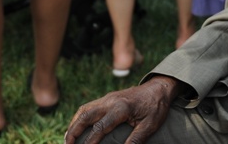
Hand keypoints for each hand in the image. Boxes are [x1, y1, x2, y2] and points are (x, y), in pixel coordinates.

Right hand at [64, 77, 179, 143]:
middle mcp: (110, 101)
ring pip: (84, 109)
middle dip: (73, 131)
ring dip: (74, 123)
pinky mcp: (107, 98)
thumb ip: (136, 140)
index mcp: (121, 108)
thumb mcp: (150, 126)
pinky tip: (77, 126)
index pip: (100, 127)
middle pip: (85, 115)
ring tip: (68, 139)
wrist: (159, 88)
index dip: (90, 141)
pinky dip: (79, 117)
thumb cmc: (156, 107)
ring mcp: (107, 98)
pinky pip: (88, 106)